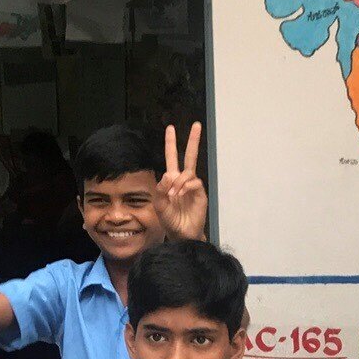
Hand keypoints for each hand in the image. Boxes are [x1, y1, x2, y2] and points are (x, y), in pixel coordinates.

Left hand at [156, 122, 206, 239]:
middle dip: (192, 140)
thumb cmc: (170, 220)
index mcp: (171, 180)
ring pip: (189, 170)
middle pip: (189, 156)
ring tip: (173, 194)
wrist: (181, 234)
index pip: (172, 158)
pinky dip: (186, 186)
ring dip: (179, 180)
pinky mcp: (200, 194)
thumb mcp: (159, 205)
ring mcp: (193, 187)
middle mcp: (183, 180)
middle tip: (196, 125)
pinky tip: (180, 194)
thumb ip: (160, 190)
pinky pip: (194, 182)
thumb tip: (168, 175)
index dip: (171, 144)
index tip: (170, 128)